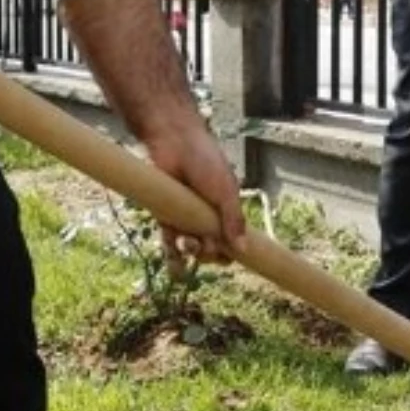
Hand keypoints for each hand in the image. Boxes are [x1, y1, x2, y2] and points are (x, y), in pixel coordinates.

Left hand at [143, 118, 245, 269]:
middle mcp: (206, 218)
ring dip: (192, 252)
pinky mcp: (165, 217)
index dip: (230, 253)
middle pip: (211, 250)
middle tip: (206, 244)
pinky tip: (176, 267)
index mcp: (225, 211)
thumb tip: (244, 250)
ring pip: (191, 249)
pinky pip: (169, 243)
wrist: (175, 143)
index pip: (232, 241)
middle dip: (210, 253)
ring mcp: (186, 218)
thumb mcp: (226, 191)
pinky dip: (172, 256)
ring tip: (189, 242)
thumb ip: (234, 220)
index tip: (228, 258)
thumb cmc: (206, 162)